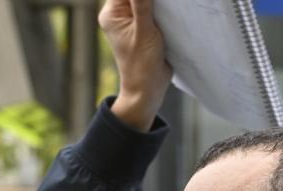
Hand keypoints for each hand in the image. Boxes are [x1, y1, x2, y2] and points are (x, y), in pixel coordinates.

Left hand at [102, 0, 171, 130]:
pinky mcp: (144, 24)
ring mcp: (131, 19)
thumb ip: (142, 4)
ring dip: (158, 1)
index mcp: (112, 14)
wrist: (148, 89)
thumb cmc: (142, 64)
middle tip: (163, 4)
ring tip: (168, 6)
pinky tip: (171, 9)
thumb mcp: (144, 31)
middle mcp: (119, 14)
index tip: (155, 0)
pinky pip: (152, 8)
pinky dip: (161, 6)